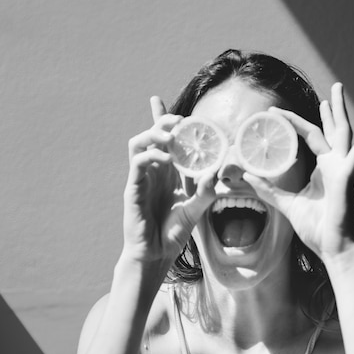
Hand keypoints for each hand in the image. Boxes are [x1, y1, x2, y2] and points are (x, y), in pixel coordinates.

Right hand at [122, 97, 215, 265]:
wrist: (156, 254)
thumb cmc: (173, 232)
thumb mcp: (197, 209)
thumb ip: (207, 191)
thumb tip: (219, 171)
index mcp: (167, 172)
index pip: (163, 139)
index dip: (160, 118)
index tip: (159, 100)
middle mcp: (153, 171)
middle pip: (152, 135)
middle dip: (163, 121)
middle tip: (179, 120)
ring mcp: (142, 177)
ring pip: (139, 142)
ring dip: (154, 133)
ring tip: (172, 136)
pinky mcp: (133, 187)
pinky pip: (138, 161)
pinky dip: (152, 154)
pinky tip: (166, 158)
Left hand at [244, 83, 353, 260]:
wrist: (333, 248)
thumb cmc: (317, 229)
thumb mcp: (287, 205)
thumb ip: (268, 190)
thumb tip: (247, 175)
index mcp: (322, 170)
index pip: (309, 138)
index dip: (294, 123)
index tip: (276, 112)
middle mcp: (333, 165)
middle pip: (331, 130)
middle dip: (330, 110)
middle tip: (331, 90)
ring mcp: (342, 169)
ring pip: (342, 132)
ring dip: (340, 111)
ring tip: (338, 89)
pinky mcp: (347, 176)